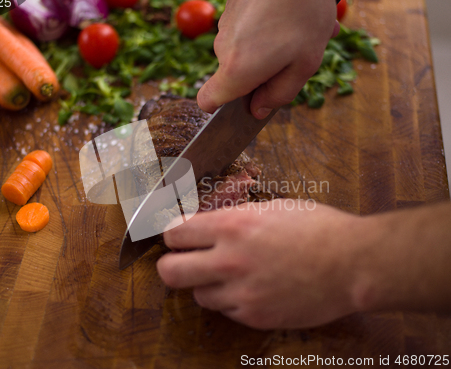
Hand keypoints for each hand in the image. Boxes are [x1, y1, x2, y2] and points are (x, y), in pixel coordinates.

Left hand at [157, 200, 363, 329]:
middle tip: (183, 260)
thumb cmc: (318, 227)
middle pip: (169, 271)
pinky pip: (227, 310)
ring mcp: (242, 292)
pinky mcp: (256, 316)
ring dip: (206, 284)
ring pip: (198, 295)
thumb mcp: (271, 208)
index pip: (175, 233)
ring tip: (228, 275)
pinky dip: (231, 300)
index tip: (177, 236)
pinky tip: (251, 288)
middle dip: (171, 264)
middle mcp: (230, 260)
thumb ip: (234, 217)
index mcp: (233, 225)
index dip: (173, 233)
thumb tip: (208, 222)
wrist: (353, 263)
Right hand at [197, 0, 338, 118]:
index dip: (221, 109)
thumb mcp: (304, 65)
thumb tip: (258, 109)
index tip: (244, 102)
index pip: (206, 101)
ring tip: (297, 33)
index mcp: (237, 70)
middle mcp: (223, 49)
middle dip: (260, 74)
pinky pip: (245, 30)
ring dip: (267, 50)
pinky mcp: (231, 8)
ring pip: (243, 51)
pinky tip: (289, 18)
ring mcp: (225, 26)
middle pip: (234, 76)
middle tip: (293, 59)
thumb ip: (279, 95)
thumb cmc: (303, 13)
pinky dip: (264, 30)